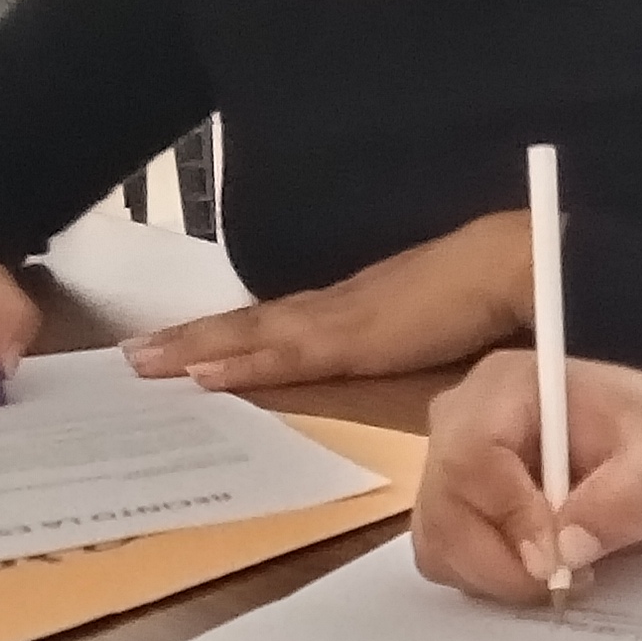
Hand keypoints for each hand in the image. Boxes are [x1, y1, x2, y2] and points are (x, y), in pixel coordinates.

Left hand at [124, 212, 529, 392]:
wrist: (510, 267)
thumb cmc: (483, 297)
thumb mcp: (433, 329)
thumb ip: (408, 345)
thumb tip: (399, 363)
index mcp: (351, 307)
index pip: (276, 322)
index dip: (228, 334)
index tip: (183, 345)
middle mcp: (332, 307)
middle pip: (248, 325)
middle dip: (189, 339)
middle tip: (131, 356)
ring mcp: (337, 319)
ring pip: (251, 335)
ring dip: (194, 347)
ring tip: (143, 362)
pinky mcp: (349, 338)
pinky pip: (282, 355)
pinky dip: (239, 363)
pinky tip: (201, 373)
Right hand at [413, 353, 641, 603]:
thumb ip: (621, 502)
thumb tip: (565, 550)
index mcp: (505, 386)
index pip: (470, 456)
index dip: (508, 516)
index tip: (557, 560)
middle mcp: (459, 418)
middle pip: (443, 506)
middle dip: (501, 560)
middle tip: (566, 579)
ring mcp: (447, 462)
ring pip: (437, 540)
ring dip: (495, 575)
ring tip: (561, 572)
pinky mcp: (450, 503)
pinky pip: (445, 556)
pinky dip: (487, 578)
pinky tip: (538, 569)